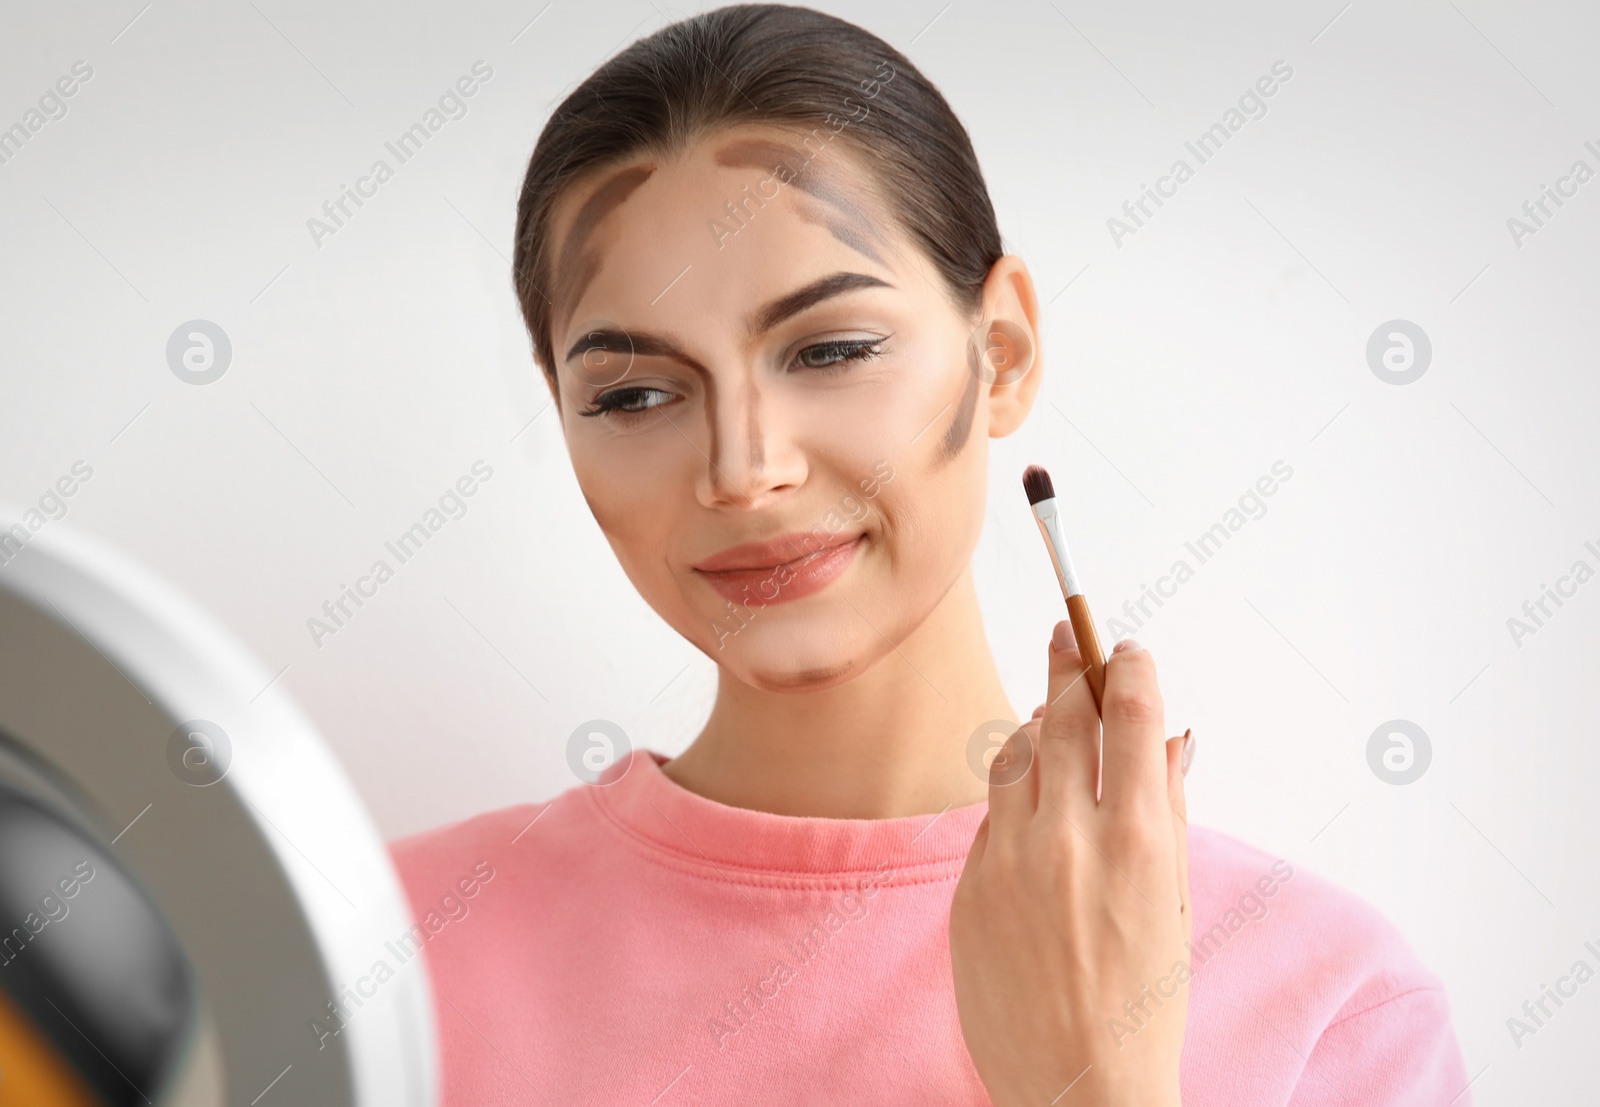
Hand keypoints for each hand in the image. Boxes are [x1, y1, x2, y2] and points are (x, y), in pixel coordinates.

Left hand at [949, 622, 1191, 1106]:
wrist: (1076, 1087)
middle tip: (1068, 631)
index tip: (1125, 647)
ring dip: (1034, 724)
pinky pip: (989, 816)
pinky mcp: (968, 887)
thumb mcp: (1176, 902)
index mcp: (1135, 839)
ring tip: (1049, 712)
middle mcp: (1066, 839)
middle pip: (1059, 716)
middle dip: (1068, 664)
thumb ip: (1171, 809)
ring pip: (1012, 755)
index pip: (1127, 714)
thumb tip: (1173, 735)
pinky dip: (1013, 797)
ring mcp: (1007, 861)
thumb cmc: (1145, 1003)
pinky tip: (1033, 805)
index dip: (1126, 666)